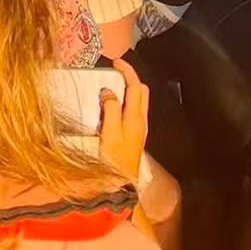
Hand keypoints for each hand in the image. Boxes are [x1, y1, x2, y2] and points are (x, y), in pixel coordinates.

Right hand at [99, 58, 148, 177]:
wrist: (119, 187)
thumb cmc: (113, 161)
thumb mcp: (109, 134)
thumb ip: (110, 110)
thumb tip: (108, 91)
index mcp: (135, 118)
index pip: (136, 87)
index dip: (127, 71)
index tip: (115, 62)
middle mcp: (140, 122)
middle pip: (141, 92)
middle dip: (130, 78)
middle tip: (114, 73)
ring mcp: (138, 130)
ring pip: (138, 102)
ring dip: (127, 90)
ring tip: (110, 87)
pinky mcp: (134, 137)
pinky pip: (132, 112)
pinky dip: (124, 103)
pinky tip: (111, 108)